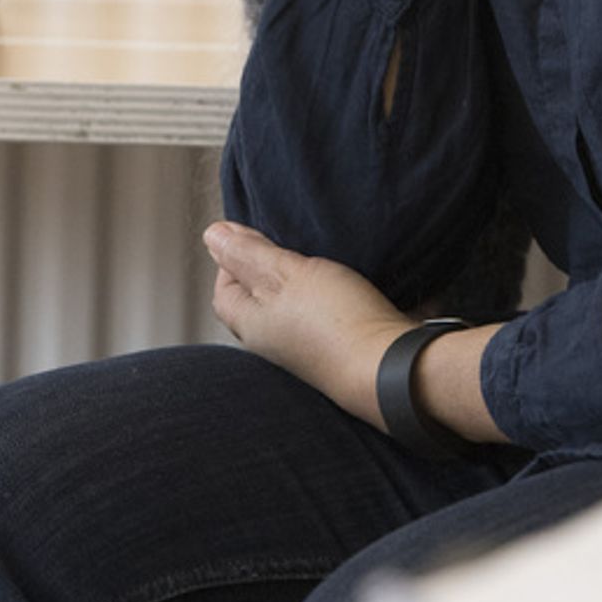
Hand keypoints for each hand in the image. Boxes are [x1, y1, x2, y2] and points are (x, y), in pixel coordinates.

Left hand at [203, 221, 410, 426]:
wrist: (389, 368)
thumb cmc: (337, 322)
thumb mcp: (286, 272)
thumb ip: (249, 253)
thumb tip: (212, 236)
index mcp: (249, 324)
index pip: (224, 287)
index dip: (234, 256)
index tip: (255, 234)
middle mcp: (271, 342)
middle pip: (255, 298)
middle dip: (266, 267)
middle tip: (286, 244)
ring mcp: (303, 349)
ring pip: (288, 307)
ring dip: (298, 282)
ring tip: (317, 263)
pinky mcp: (333, 350)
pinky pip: (317, 318)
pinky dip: (323, 298)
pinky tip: (342, 288)